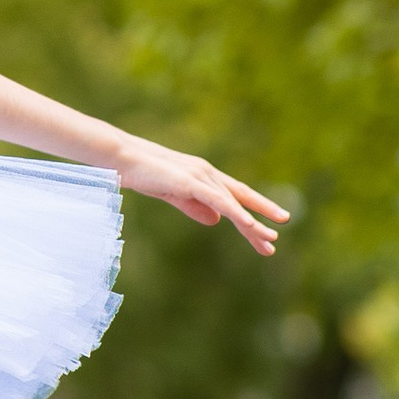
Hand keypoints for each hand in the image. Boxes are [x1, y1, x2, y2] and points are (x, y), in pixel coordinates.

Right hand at [113, 136, 289, 256]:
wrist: (124, 158)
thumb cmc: (145, 174)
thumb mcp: (175, 195)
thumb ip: (195, 207)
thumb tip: (217, 221)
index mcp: (205, 177)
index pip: (235, 196)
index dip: (254, 211)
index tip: (267, 232)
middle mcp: (209, 174)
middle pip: (241, 199)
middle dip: (261, 218)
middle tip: (275, 240)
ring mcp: (201, 176)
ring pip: (233, 203)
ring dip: (252, 223)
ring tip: (270, 239)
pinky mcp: (192, 182)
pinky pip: (218, 200)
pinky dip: (236, 212)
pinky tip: (249, 224)